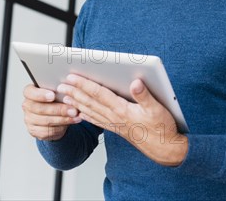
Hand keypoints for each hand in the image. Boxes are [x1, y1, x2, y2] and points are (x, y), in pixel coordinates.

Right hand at [22, 84, 81, 140]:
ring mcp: (29, 119)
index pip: (29, 92)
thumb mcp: (58, 92)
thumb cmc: (56, 99)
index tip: (53, 95)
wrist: (55, 115)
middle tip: (73, 110)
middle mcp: (27, 105)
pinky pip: (48, 131)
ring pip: (45, 121)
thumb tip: (70, 90)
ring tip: (75, 116)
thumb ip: (60, 90)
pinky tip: (70, 122)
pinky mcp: (34, 131)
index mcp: (30, 92)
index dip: (40, 95)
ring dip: (63, 119)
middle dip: (58, 110)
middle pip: (39, 109)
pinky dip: (61, 127)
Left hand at [57, 74, 187, 165]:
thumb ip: (145, 95)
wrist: (165, 149)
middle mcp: (115, 117)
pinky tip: (79, 112)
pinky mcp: (117, 129)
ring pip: (91, 111)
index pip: (99, 94)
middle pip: (90, 102)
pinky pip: (97, 121)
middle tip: (60, 85)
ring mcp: (114, 124)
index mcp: (123, 110)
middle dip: (74, 92)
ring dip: (76, 103)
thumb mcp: (157, 109)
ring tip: (64, 96)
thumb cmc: (162, 128)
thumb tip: (135, 82)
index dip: (84, 84)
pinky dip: (86, 115)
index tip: (72, 77)